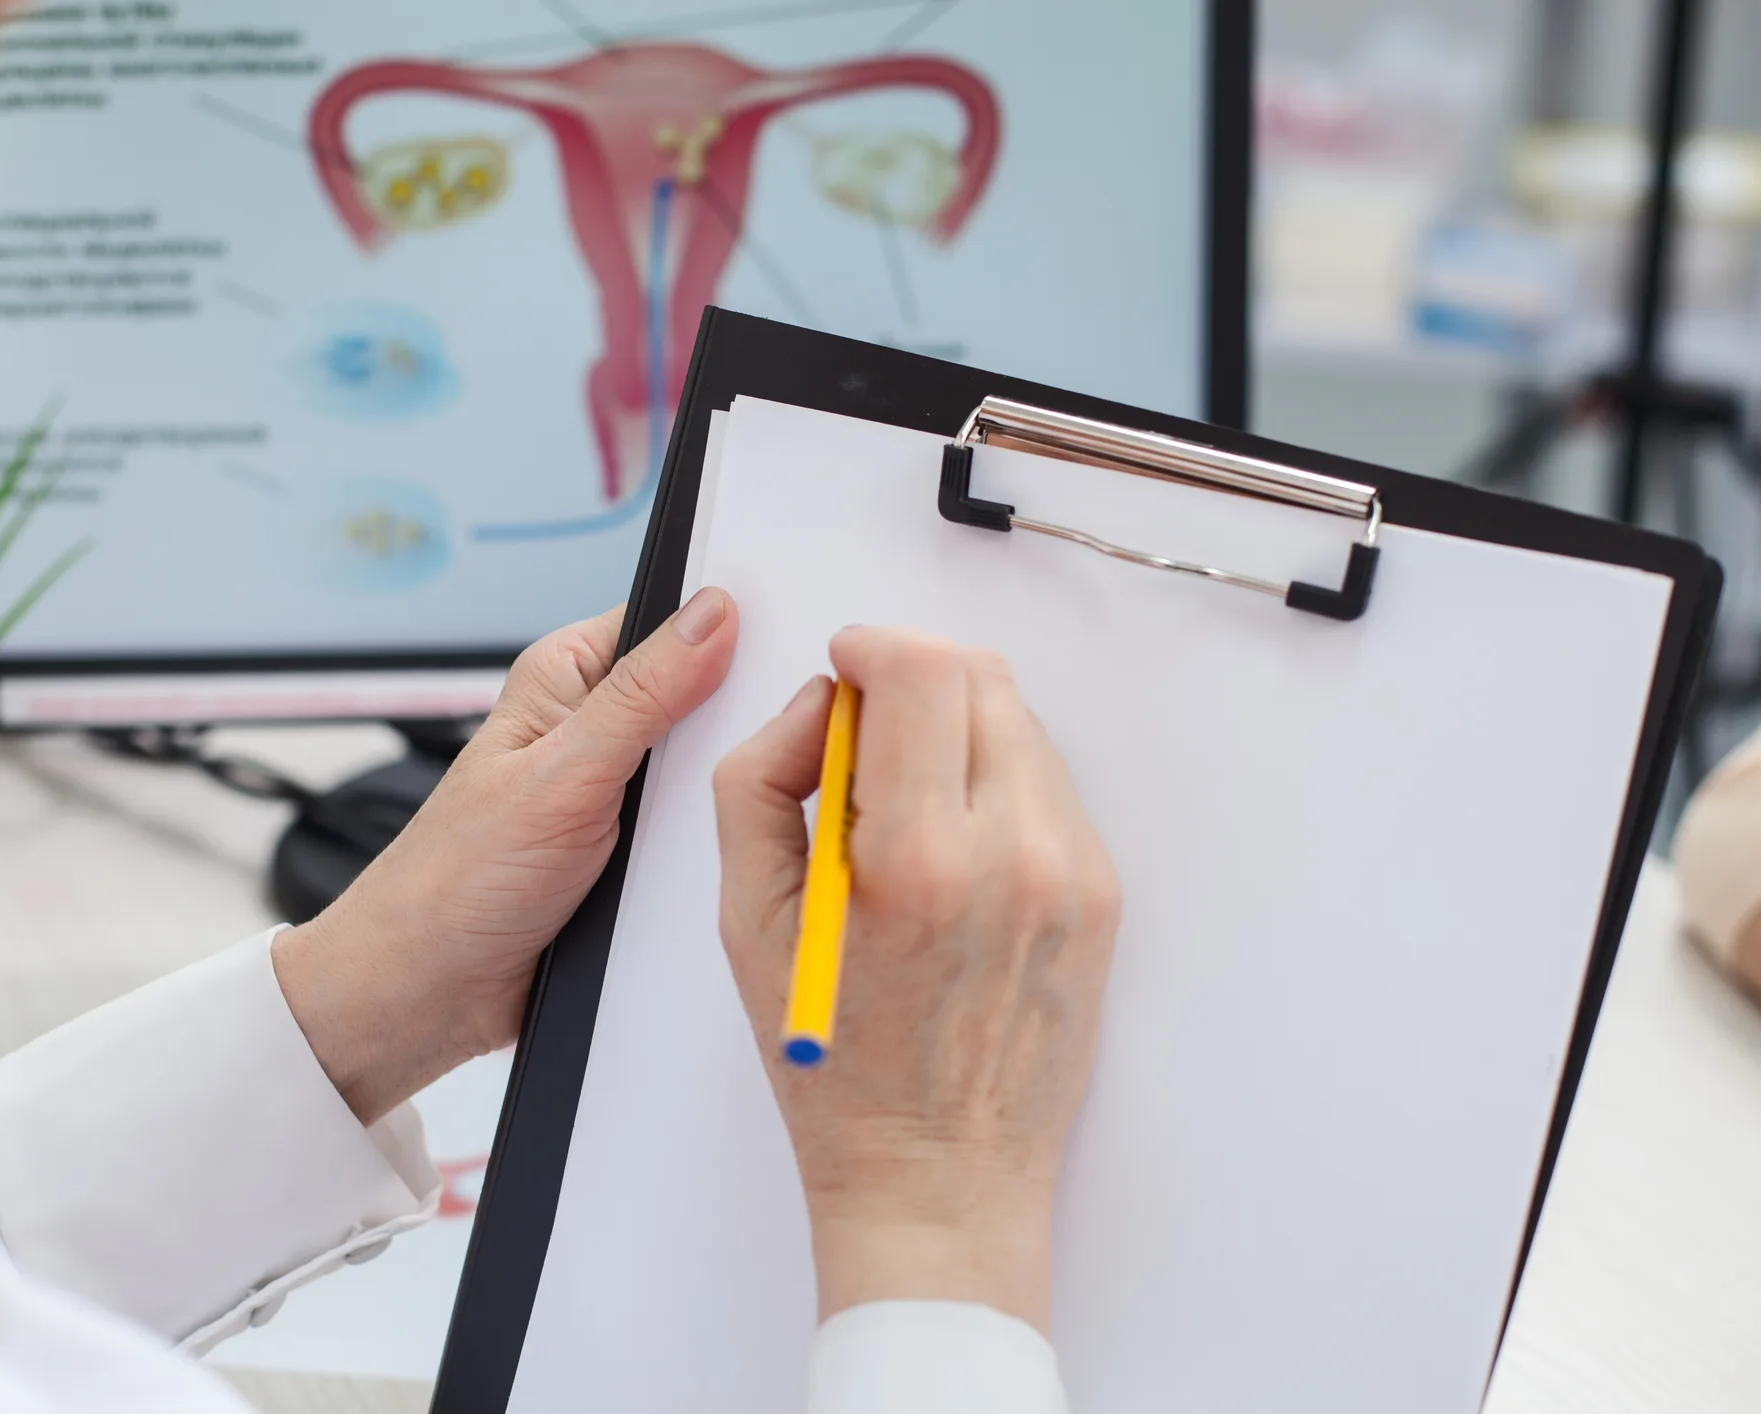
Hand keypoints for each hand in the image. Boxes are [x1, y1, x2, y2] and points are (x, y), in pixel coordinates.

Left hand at [274, 589, 737, 1122]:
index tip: (792, 642)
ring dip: (730, 793)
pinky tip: (734, 856)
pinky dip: (717, 845)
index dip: (735, 628)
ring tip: (754, 807)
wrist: (432, 990)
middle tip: (783, 739)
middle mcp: (594, 725)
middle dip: (740, 721)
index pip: (673, 621)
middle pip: (707, 698)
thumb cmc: (457, 879)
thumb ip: (643, 696)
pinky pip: (700, 832)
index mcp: (569, 676)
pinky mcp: (634, 850)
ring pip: (712, 772)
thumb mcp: (564, 776)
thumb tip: (711, 615)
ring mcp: (618, 790)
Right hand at [713, 627, 1119, 1328]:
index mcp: (920, 860)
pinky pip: (1047, 787)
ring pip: (1019, 724)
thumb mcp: (747, 917)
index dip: (872, 645)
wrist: (938, 1178)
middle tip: (864, 734)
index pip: (923, 671)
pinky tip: (951, 850)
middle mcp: (1016, 855)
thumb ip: (764, 778)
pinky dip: (993, 784)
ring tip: (903, 809)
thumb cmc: (834, 1063)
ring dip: (955, 730)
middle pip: (979, 677)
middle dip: (913, 677)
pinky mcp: (1103, 896)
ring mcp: (1073, 875)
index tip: (845, 666)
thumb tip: (824, 702)